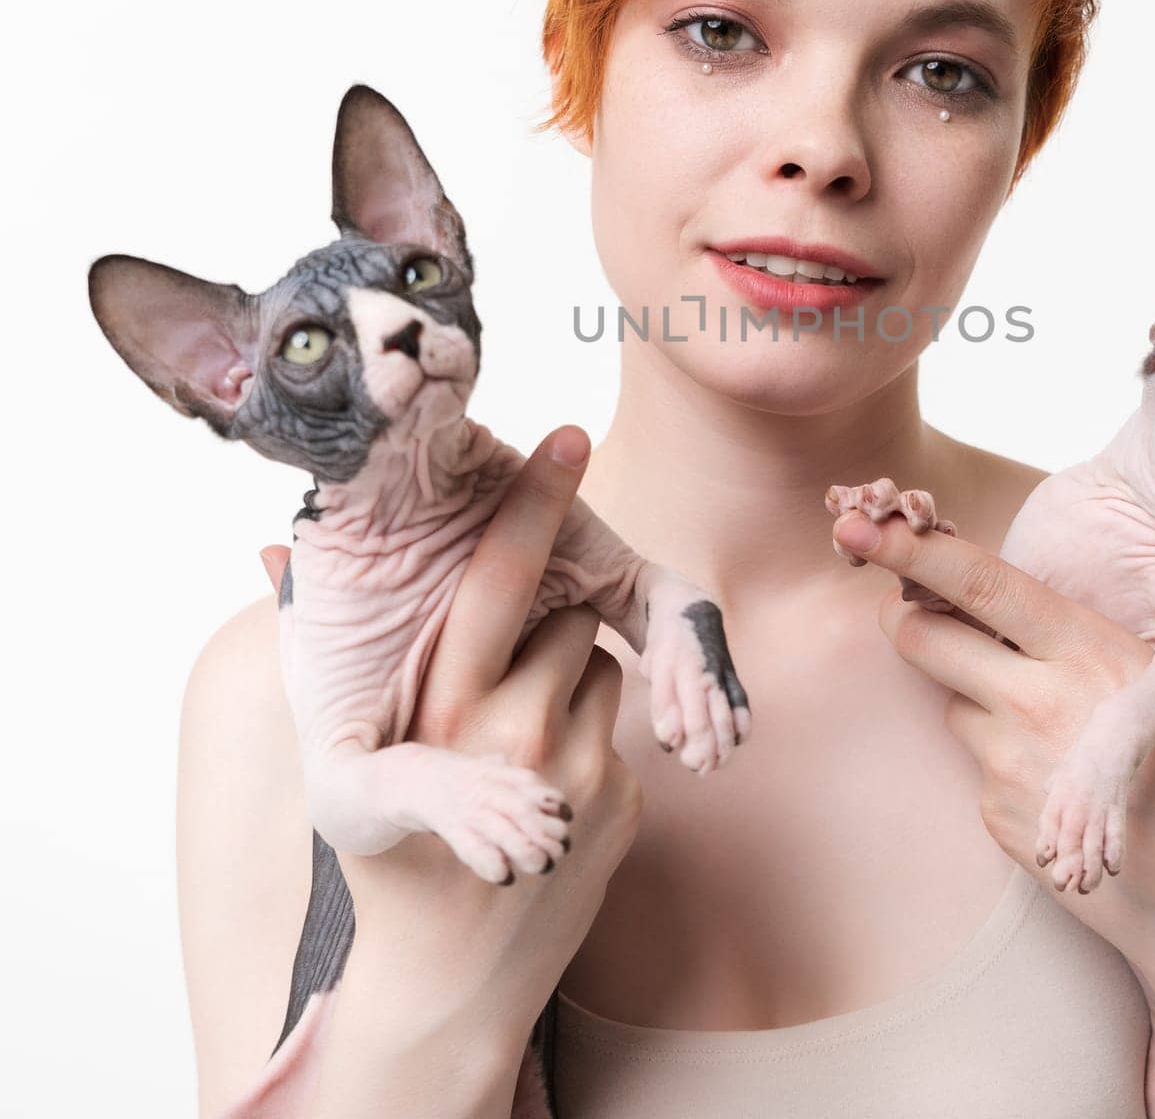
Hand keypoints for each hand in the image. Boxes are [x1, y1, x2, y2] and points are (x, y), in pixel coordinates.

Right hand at [261, 425, 641, 1048]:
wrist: (454, 976)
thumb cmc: (388, 858)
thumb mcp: (340, 761)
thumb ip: (318, 649)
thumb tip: (271, 550)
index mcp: (442, 710)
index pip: (497, 581)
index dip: (534, 502)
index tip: (566, 436)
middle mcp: (517, 733)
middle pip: (570, 614)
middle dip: (547, 628)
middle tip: (504, 680)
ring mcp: (582, 771)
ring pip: (602, 664)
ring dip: (573, 680)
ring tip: (522, 739)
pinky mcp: (626, 803)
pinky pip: (625, 723)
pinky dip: (595, 735)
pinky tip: (552, 787)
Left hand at [830, 508, 1154, 988]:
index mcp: (1083, 650)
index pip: (982, 584)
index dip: (915, 553)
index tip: (867, 529)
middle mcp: (1034, 701)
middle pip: (924, 641)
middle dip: (902, 617)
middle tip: (903, 607)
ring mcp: (1008, 764)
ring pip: (953, 703)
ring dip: (976, 698)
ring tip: (1046, 724)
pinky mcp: (996, 817)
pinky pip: (978, 765)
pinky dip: (1003, 762)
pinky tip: (1055, 782)